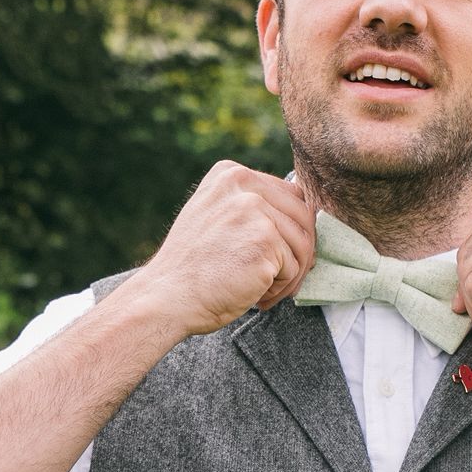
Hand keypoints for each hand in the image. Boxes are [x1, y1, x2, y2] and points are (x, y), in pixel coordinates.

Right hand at [142, 162, 316, 335]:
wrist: (168, 297)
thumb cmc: (191, 267)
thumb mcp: (214, 217)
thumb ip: (247, 206)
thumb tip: (301, 216)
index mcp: (231, 174)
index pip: (290, 195)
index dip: (290, 230)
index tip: (275, 255)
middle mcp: (244, 186)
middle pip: (303, 217)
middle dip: (298, 254)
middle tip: (278, 279)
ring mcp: (255, 212)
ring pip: (303, 245)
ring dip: (290, 275)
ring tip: (262, 290)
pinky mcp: (265, 242)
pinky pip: (294, 269)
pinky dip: (280, 289)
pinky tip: (256, 296)